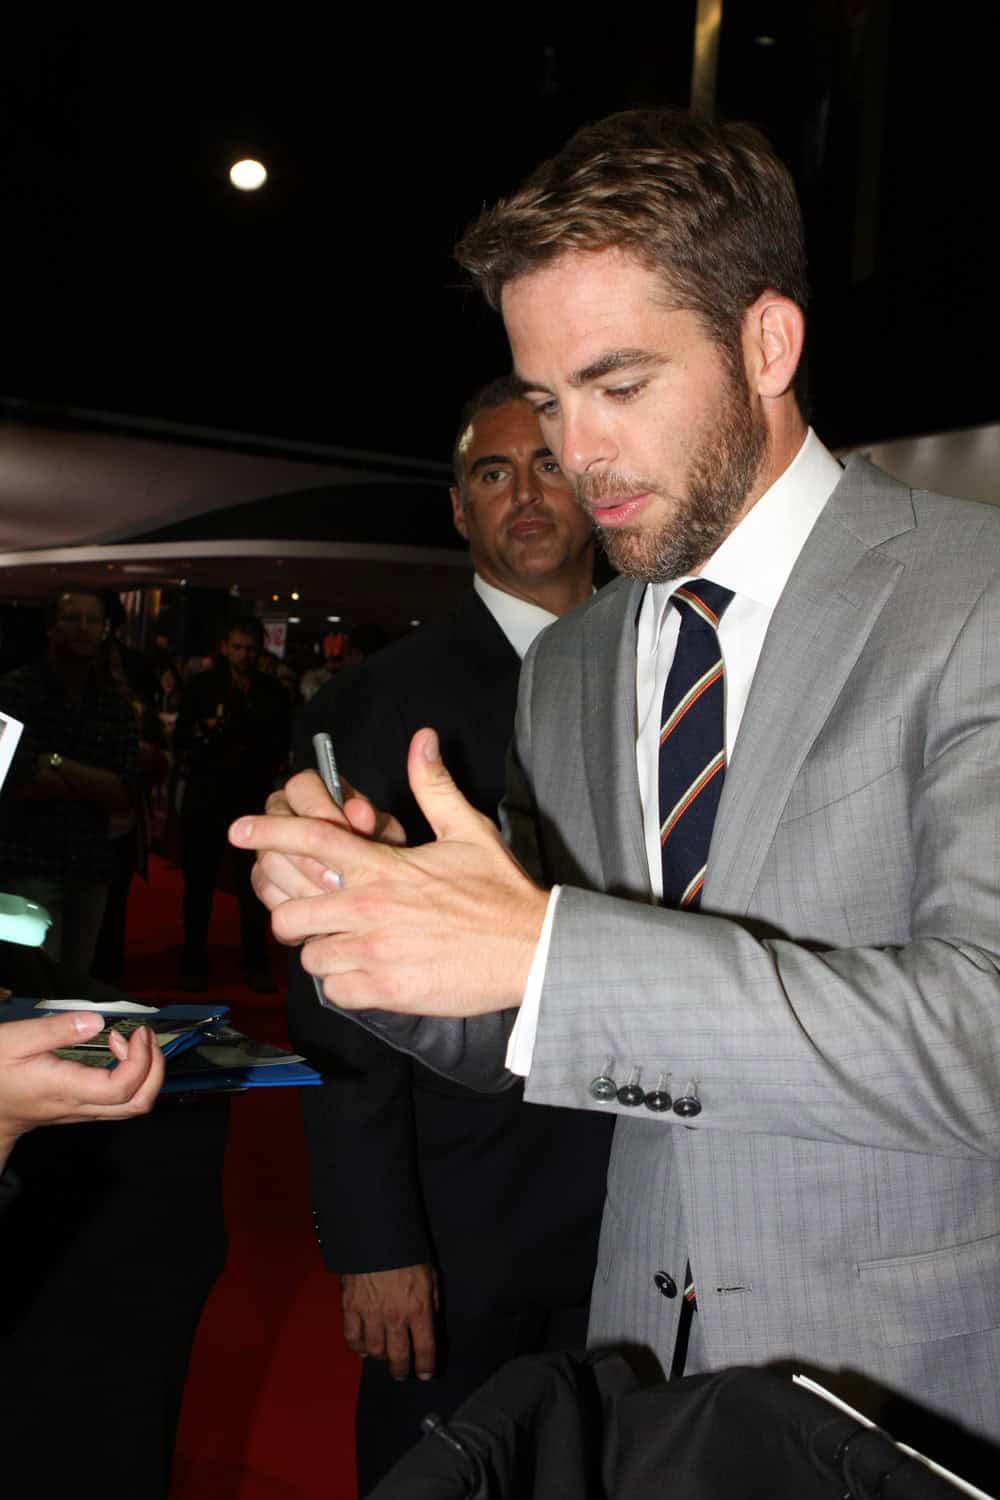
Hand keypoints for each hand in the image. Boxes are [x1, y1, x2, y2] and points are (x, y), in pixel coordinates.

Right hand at [0, 1012, 164, 1168]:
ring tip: (136, 1040)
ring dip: (146, 1072)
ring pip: (132, 1105)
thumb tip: (96, 1021)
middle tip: (145, 1036)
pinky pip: (120, 1101)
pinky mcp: (80, 1108)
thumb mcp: (16, 1040)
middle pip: (138, 1104)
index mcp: (65, 1089)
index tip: (137, 1032)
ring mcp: (81, 1110)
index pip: (122, 1088)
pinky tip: (118, 1051)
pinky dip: (132, 1076)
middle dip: (155, 1068)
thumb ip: (57, 1029)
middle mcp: (78, 1105)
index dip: (141, 1060)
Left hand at [230, 728, 546, 1015]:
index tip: (238, 830)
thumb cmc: (500, 891)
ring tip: (347, 947)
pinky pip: (333, 991)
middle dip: (293, 915)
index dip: (267, 832)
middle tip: (313, 917)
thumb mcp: (469, 831)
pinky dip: (343, 985)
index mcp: (384, 867)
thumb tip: (422, 738)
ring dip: (322, 952)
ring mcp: (374, 952)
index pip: (310, 840)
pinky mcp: (386, 991)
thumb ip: (433, 786)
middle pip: (289, 912)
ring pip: (309, 956)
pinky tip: (366, 975)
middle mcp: (370, 908)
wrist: (532, 950)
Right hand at [249, 770, 406, 909]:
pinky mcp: (262, 878)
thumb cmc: (379, 853)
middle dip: (312, 856)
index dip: (319, 808)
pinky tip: (319, 909)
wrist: (372, 890)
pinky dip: (294, 902)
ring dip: (306, 883)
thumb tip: (360, 812)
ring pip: (270, 860)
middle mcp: (284, 813)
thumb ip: (376, 823)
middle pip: (277, 823)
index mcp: (314, 792)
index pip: (301, 786)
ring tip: (335, 897)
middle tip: (340, 878)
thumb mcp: (386, 837)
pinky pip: (267, 888)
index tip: (343, 830)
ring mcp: (268, 845)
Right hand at [341, 1263, 438, 1379]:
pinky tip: (363, 1347)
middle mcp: (395, 1317)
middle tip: (402, 1374)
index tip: (425, 1374)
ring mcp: (371, 1314)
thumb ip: (433, 1303)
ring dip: (380, 1358)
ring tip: (383, 1357)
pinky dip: (357, 1347)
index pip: (425, 1349)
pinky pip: (352, 1338)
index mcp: (419, 1309)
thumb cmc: (407, 1253)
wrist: (376, 1235)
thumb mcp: (430, 1275)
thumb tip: (433, 1325)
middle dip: (401, 1370)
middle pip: (398, 1356)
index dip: (426, 1366)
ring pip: (374, 1351)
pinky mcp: (351, 1308)